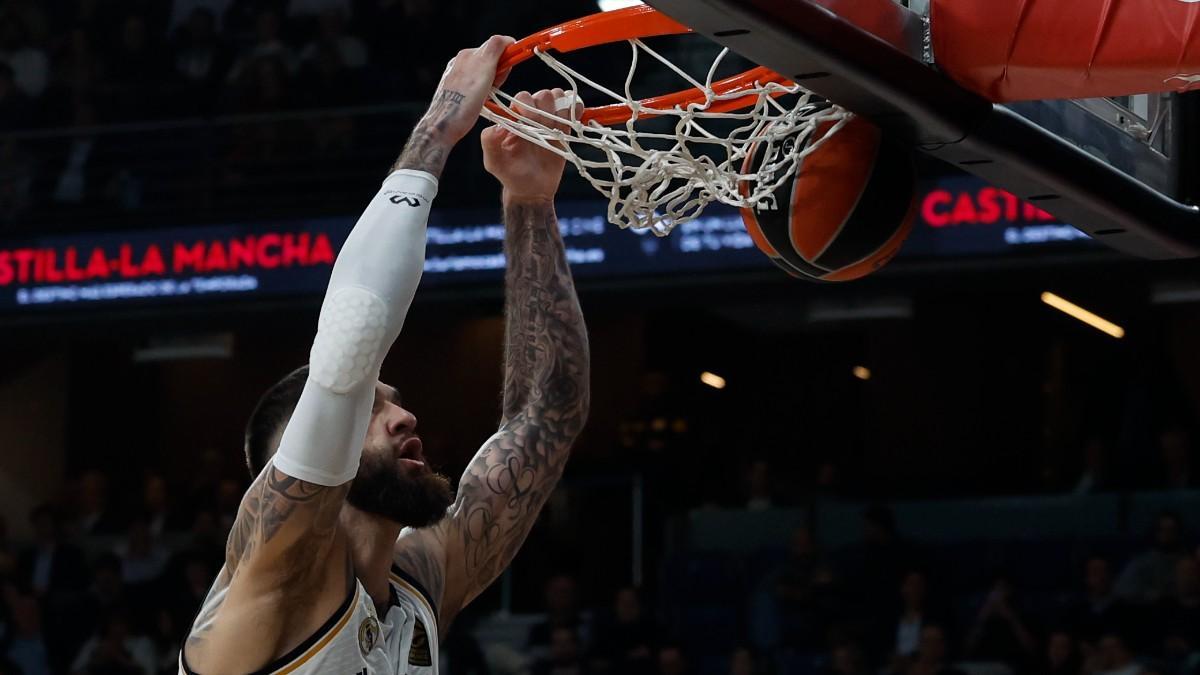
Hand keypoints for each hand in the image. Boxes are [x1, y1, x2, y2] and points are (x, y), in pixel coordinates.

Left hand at [424, 35, 514, 145]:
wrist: (443, 125)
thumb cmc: (464, 102)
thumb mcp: (484, 69)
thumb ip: (495, 49)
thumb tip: (507, 39)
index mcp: (468, 54)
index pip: (496, 45)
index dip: (508, 56)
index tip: (511, 68)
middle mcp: (461, 62)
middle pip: (491, 59)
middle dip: (499, 72)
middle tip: (496, 87)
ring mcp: (457, 75)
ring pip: (485, 73)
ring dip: (492, 83)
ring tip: (487, 96)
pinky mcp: (455, 89)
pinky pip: (476, 85)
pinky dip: (483, 91)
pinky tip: (480, 101)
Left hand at [482, 88, 581, 202]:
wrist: (532, 190)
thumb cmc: (510, 175)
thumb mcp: (494, 162)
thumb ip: (489, 141)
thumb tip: (499, 124)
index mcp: (513, 117)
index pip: (523, 98)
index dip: (528, 106)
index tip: (530, 121)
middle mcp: (531, 114)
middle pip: (543, 95)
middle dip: (546, 110)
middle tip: (544, 128)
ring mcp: (549, 119)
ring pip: (559, 97)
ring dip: (560, 110)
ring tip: (557, 128)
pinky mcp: (565, 127)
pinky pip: (574, 107)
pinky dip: (576, 108)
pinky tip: (573, 121)